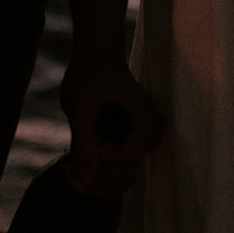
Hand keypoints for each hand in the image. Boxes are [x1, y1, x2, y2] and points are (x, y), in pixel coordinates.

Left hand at [60, 55, 165, 197]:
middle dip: (95, 165)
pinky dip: (100, 159)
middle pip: (123, 173)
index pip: (121, 162)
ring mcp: (147, 139)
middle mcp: (155, 136)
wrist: (97, 53)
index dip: (94, 155)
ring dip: (96, 164)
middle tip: (79, 137)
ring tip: (83, 135)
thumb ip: (83, 141)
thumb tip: (84, 179)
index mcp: (149, 125)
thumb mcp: (80, 106)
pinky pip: (119, 165)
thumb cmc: (90, 74)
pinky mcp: (137, 140)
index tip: (79, 136)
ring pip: (120, 173)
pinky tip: (88, 137)